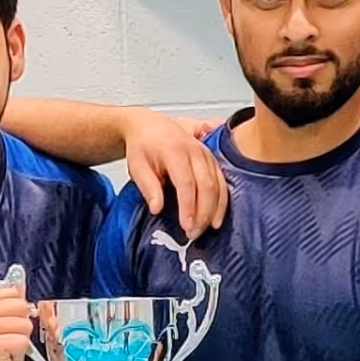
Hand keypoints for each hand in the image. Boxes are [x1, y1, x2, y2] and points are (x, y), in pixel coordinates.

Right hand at [0, 281, 35, 360]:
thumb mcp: (2, 330)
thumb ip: (10, 306)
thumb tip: (20, 281)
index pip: (12, 293)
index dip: (18, 314)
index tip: (6, 331)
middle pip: (21, 306)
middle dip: (21, 328)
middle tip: (6, 345)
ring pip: (24, 325)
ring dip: (20, 343)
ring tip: (5, 354)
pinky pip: (22, 342)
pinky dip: (20, 355)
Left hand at [119, 109, 228, 237]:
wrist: (149, 127)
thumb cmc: (143, 146)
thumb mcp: (137, 166)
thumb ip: (148, 187)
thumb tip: (157, 208)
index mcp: (174, 151)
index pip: (186, 182)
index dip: (188, 206)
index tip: (186, 225)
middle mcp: (195, 150)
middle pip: (206, 185)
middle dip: (203, 212)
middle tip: (194, 233)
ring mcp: (206, 154)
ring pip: (218, 184)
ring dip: (215, 209)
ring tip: (208, 228)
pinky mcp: (211, 159)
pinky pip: (222, 181)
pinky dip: (222, 201)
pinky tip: (217, 216)